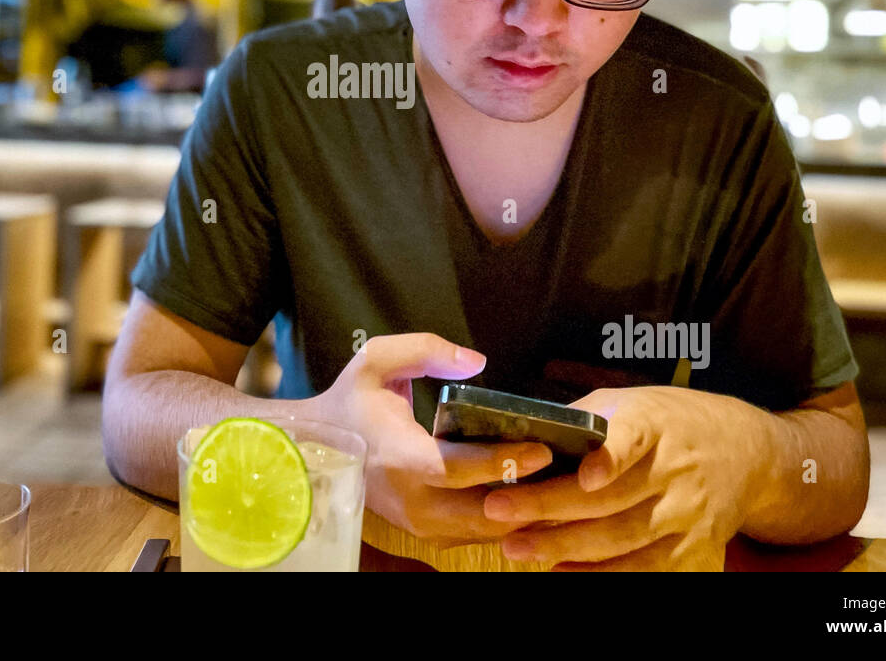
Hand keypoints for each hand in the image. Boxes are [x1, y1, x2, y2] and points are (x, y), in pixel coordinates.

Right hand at [306, 334, 554, 547]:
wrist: (314, 450)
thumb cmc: (351, 402)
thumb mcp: (377, 359)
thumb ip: (427, 350)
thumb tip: (478, 362)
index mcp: (400, 458)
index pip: (459, 469)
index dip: (502, 461)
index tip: (542, 449)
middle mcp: (413, 501)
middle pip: (484, 511)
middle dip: (529, 494)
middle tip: (571, 470)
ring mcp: (419, 525)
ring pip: (486, 531)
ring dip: (524, 510)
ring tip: (564, 484)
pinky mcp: (426, 534)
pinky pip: (477, 535)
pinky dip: (508, 519)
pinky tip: (534, 495)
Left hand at [481, 386, 771, 569]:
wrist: (744, 451)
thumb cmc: (670, 422)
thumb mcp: (633, 401)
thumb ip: (585, 418)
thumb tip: (525, 432)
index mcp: (656, 424)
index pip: (635, 439)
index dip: (611, 458)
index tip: (586, 475)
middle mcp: (676, 471)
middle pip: (611, 499)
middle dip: (550, 508)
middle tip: (499, 512)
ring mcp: (688, 515)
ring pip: (623, 540)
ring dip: (566, 548)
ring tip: (518, 548)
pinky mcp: (696, 550)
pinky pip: (644, 570)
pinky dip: (600, 575)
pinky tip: (561, 570)